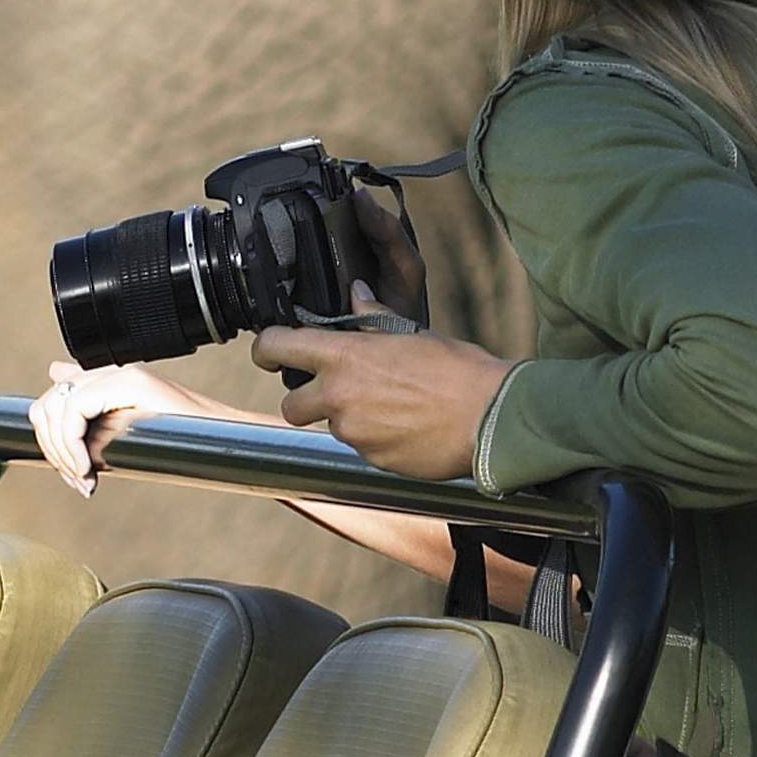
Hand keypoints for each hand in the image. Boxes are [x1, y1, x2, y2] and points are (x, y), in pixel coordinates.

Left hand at [32, 359, 238, 493]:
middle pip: (46, 404)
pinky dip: (74, 446)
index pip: (51, 400)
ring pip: (55, 407)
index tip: (76, 475)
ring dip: (62, 452)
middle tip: (79, 479)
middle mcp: (111, 371)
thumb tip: (56, 375)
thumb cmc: (182, 442)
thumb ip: (92, 413)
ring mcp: (120, 374)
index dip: (52, 443)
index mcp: (107, 380)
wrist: (223, 442)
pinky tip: (91, 468)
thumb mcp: (125, 433)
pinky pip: (75, 410)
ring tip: (86, 477)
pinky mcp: (129, 383)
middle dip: (52, 449)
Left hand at [255, 319, 512, 485]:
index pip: (277, 347)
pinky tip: (408, 427)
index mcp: (345, 357)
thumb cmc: (458, 369)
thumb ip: (373, 319)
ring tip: (393, 407)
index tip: (268, 351)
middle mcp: (339, 397)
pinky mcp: (372, 461)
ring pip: (333, 426)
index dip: (266, 348)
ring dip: (350, 419)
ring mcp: (354, 434)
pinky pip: (362, 448)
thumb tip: (355, 295)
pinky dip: (376, 439)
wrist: (491, 418)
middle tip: (334, 391)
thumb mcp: (412, 333)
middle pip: (289, 405)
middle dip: (304, 400)